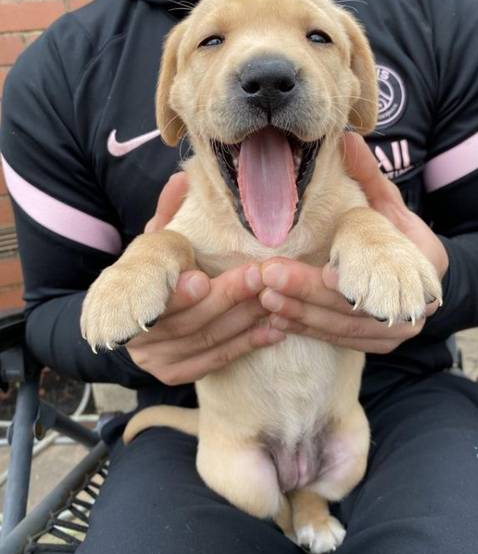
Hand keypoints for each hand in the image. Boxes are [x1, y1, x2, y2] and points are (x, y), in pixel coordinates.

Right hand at [127, 175, 283, 384]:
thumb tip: (181, 180)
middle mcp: (137, 334)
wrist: (137, 318)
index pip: (153, 298)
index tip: (201, 280)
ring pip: (207, 340)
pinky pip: (216, 360)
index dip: (178, 294)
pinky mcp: (176, 373)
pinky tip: (275, 330)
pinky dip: (247, 345)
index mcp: (126, 295)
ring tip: (276, 299)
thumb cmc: (154, 270)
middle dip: (227, 298)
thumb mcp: (155, 240)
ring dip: (245, 320)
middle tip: (259, 277)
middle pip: (188, 320)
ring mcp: (155, 359)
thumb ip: (166, 212)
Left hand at [259, 133, 446, 353]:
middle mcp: (408, 309)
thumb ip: (368, 177)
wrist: (419, 278)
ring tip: (264, 296)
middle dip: (307, 292)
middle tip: (268, 275)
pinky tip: (274, 317)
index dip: (348, 278)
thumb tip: (349, 137)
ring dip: (299, 313)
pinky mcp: (372, 343)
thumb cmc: (399, 234)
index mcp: (416, 269)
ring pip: (338, 328)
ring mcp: (390, 332)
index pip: (377, 277)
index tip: (320, 270)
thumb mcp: (387, 203)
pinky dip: (303, 328)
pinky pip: (333, 339)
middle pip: (351, 308)